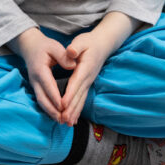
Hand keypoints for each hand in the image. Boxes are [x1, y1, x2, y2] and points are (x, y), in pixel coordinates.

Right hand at [10, 28, 75, 123]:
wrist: (30, 47)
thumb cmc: (44, 46)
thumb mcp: (54, 46)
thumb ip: (63, 56)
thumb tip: (73, 66)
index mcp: (40, 69)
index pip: (48, 85)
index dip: (55, 96)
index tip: (62, 106)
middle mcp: (35, 80)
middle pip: (42, 98)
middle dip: (52, 110)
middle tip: (62, 119)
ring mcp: (34, 85)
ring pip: (41, 102)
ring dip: (50, 112)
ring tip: (61, 121)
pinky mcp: (36, 88)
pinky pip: (42, 100)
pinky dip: (48, 109)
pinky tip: (57, 116)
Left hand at [59, 12, 135, 126]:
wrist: (102, 45)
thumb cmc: (89, 42)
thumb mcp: (81, 41)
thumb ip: (76, 47)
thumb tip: (70, 52)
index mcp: (85, 68)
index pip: (76, 82)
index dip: (69, 94)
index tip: (62, 104)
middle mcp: (88, 78)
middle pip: (79, 95)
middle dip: (71, 108)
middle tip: (63, 120)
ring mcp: (89, 82)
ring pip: (81, 100)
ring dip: (74, 112)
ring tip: (67, 123)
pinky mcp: (87, 85)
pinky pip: (82, 99)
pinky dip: (78, 110)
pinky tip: (74, 119)